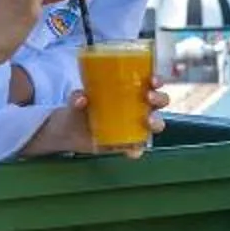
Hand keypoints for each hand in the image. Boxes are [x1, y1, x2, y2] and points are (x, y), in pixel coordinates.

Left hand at [16, 82, 168, 159]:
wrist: (69, 131)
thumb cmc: (80, 108)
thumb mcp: (76, 99)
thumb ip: (77, 97)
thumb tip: (82, 99)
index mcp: (132, 92)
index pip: (151, 84)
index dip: (157, 81)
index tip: (152, 80)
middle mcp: (139, 108)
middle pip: (160, 102)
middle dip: (160, 99)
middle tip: (148, 97)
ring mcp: (136, 127)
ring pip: (156, 124)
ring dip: (156, 122)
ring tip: (147, 122)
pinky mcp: (128, 144)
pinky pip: (138, 148)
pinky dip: (137, 150)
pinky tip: (131, 150)